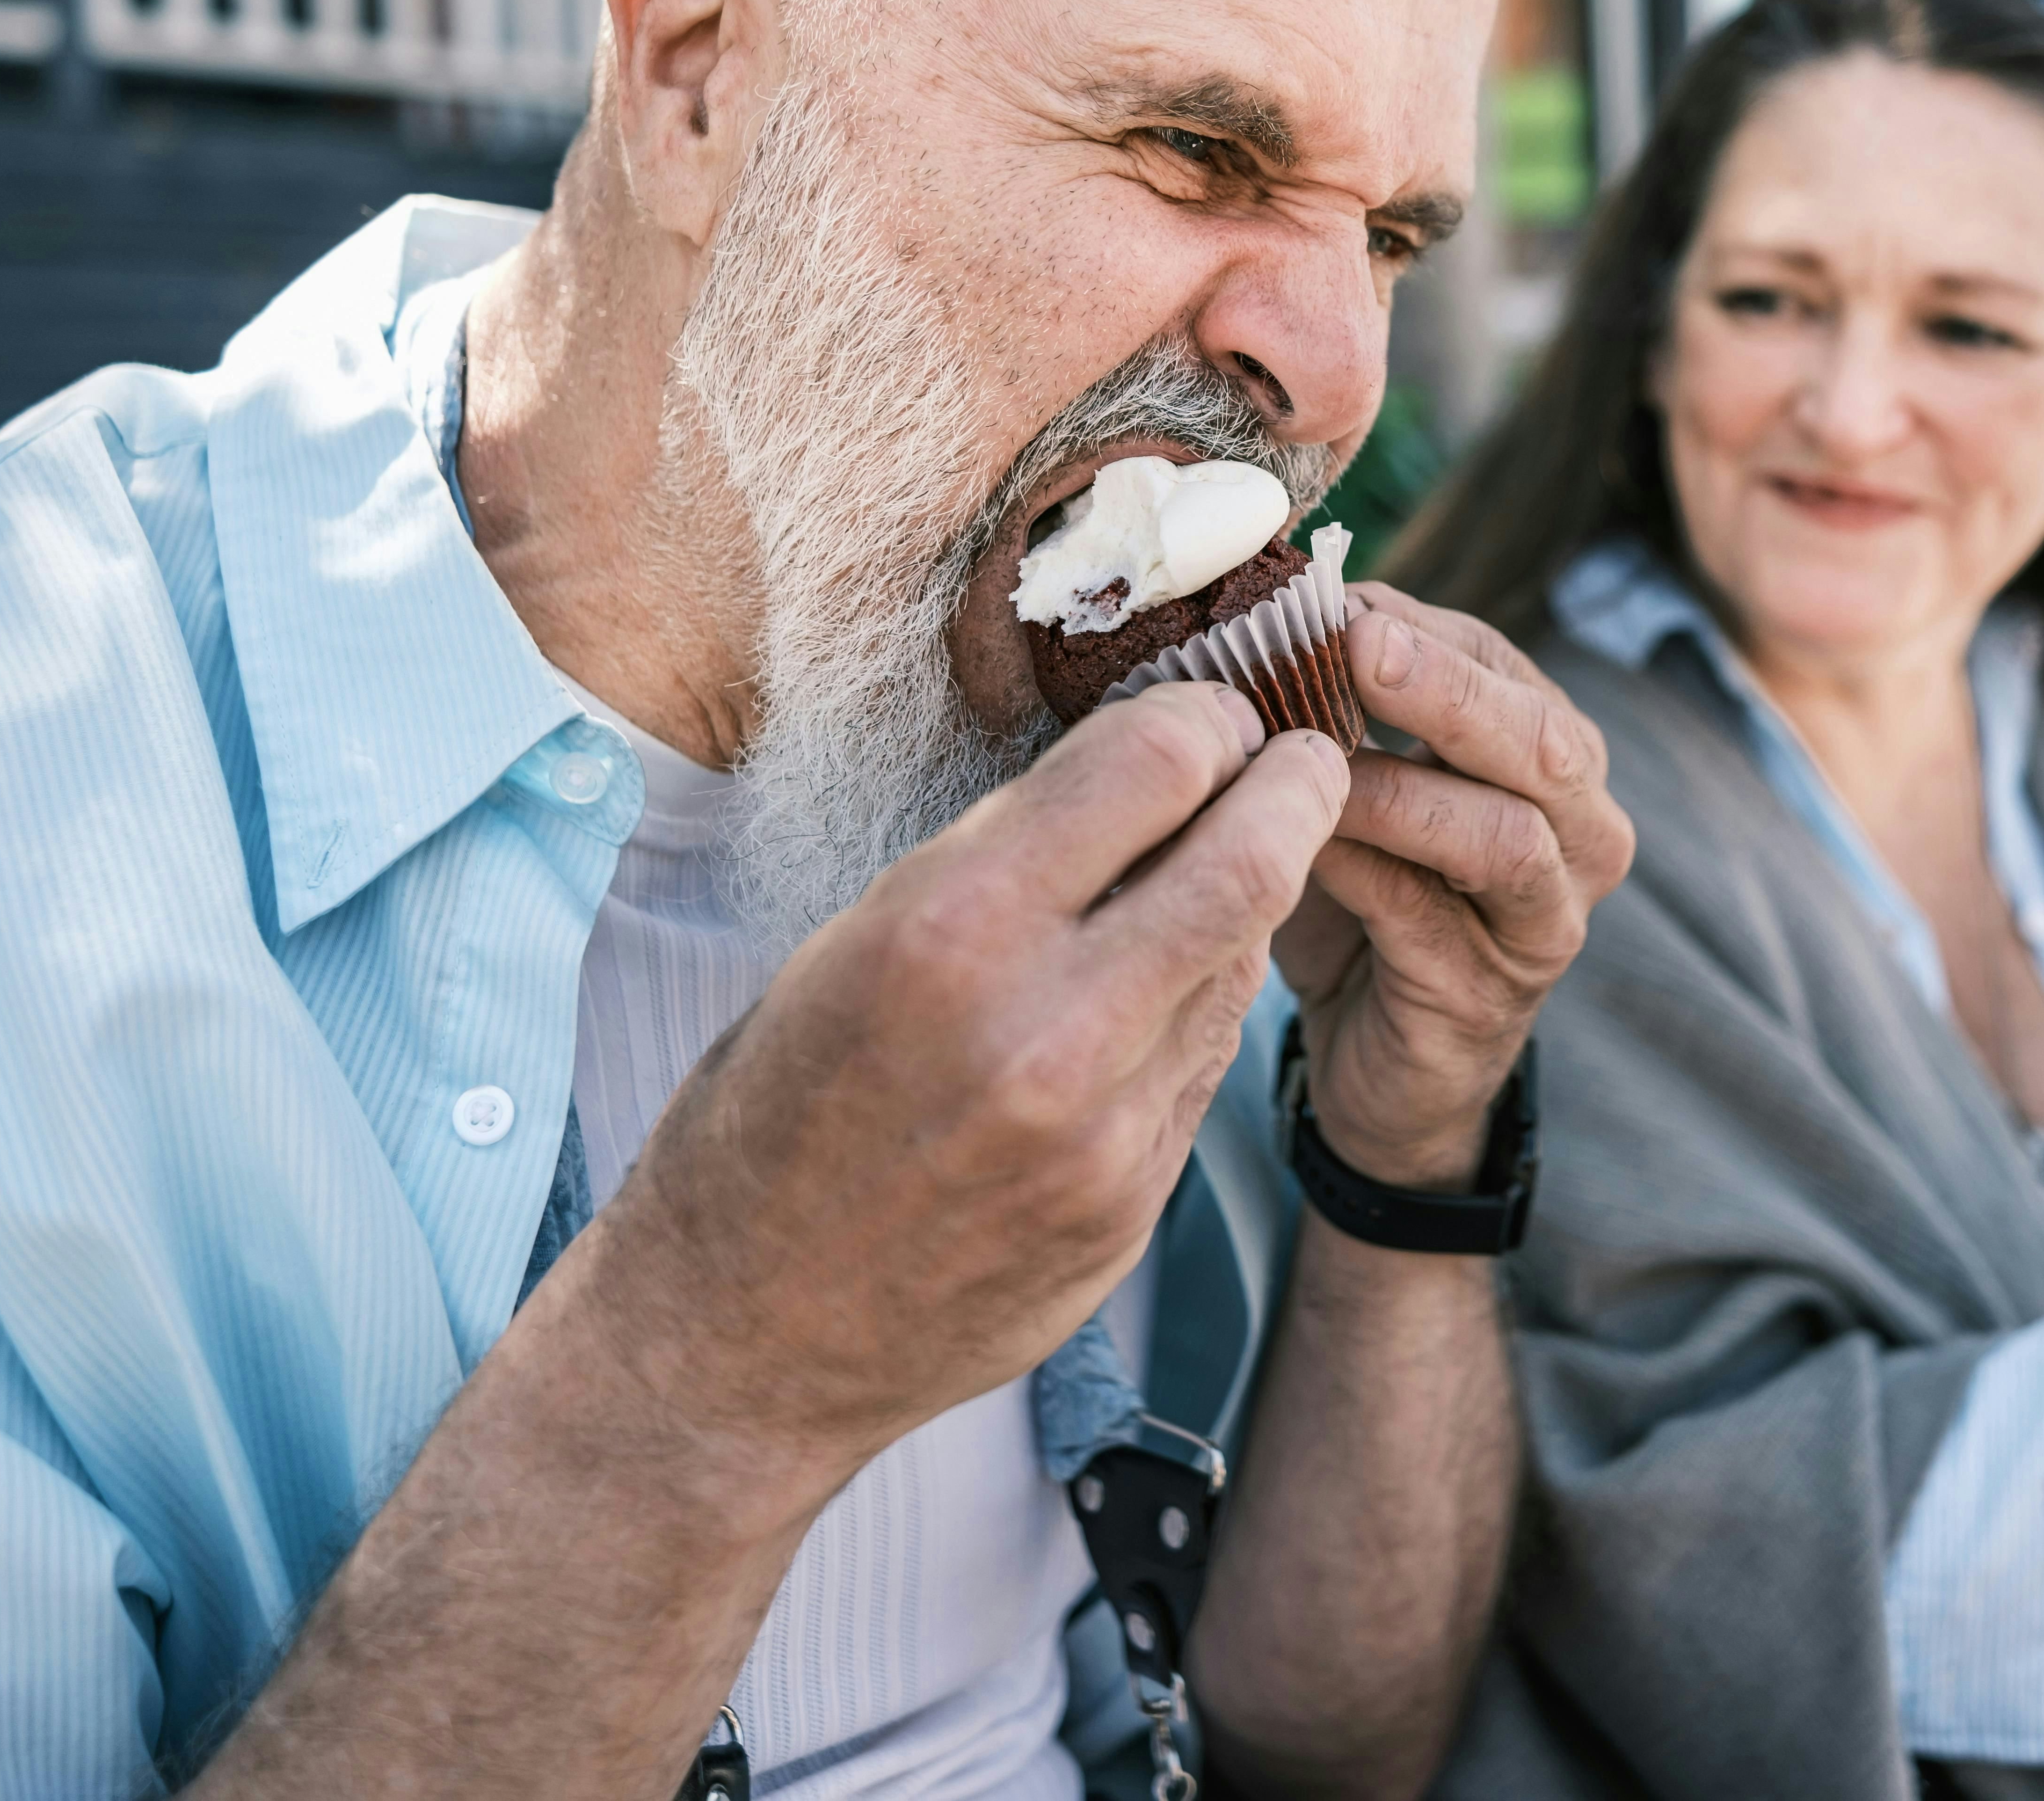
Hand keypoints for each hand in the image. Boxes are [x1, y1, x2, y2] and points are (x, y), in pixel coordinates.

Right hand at [597, 681, 1350, 1475]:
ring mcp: (1104, 1130)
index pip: (1155, 764)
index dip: (1202, 717)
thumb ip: (1008, 861)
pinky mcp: (1131, 1205)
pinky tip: (1162, 988)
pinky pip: (1206, 1061)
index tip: (1212, 711)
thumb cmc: (772, 1113)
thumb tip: (1142, 771)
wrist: (743, 1332)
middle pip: (1252, 857)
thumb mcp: (857, 942)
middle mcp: (1045, 1028)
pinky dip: (1200, 1002)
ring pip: (1240, 961)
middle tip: (1300, 759)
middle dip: (1296, 786)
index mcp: (949, 929)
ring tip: (1225, 863)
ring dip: (1248, 899)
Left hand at [1270, 586, 1634, 1187]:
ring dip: (1400, 788)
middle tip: (1358, 644)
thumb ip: (1342, 705)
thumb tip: (1271, 601)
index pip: (1504, 664)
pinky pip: (1430, 920)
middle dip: (1449, 688)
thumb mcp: (1357, 785)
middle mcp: (1580, 835)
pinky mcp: (1489, 996)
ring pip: (1507, 838)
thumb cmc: (1364, 896)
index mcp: (1552, 758)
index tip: (1329, 597)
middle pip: (1545, 743)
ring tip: (1310, 760)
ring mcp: (1546, 922)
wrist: (1375, 1055)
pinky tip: (1298, 842)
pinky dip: (1362, 870)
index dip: (1421, 626)